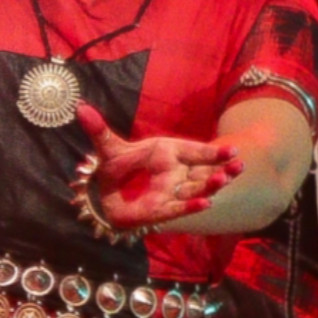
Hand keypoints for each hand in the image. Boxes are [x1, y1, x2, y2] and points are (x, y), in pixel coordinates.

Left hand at [75, 102, 238, 227]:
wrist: (106, 194)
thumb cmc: (118, 167)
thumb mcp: (108, 148)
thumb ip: (98, 130)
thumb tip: (79, 108)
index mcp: (168, 152)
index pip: (195, 151)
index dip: (213, 152)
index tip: (233, 150)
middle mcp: (175, 172)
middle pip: (203, 171)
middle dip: (221, 169)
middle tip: (237, 165)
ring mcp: (171, 192)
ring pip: (196, 189)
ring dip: (210, 186)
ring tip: (223, 181)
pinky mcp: (161, 209)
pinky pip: (179, 208)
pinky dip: (191, 206)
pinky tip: (205, 205)